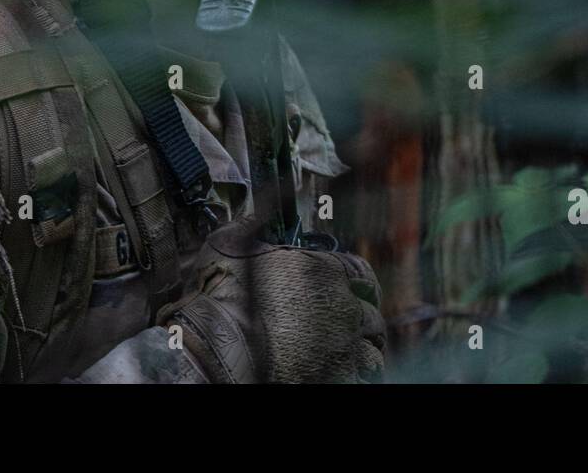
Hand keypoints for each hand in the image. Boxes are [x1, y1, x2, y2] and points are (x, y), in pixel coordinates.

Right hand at [158, 218, 384, 382]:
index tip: (348, 292)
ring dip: (360, 352)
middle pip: (370, 316)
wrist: (216, 345)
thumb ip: (252, 222)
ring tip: (343, 356)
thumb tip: (258, 209)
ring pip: (371, 351)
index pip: (361, 275)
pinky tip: (337, 372)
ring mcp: (342, 347)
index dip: (356, 284)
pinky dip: (353, 375)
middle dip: (357, 321)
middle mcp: (343, 308)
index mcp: (326, 271)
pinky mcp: (335, 377)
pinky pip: (362, 378)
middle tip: (341, 329)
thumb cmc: (221, 293)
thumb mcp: (230, 241)